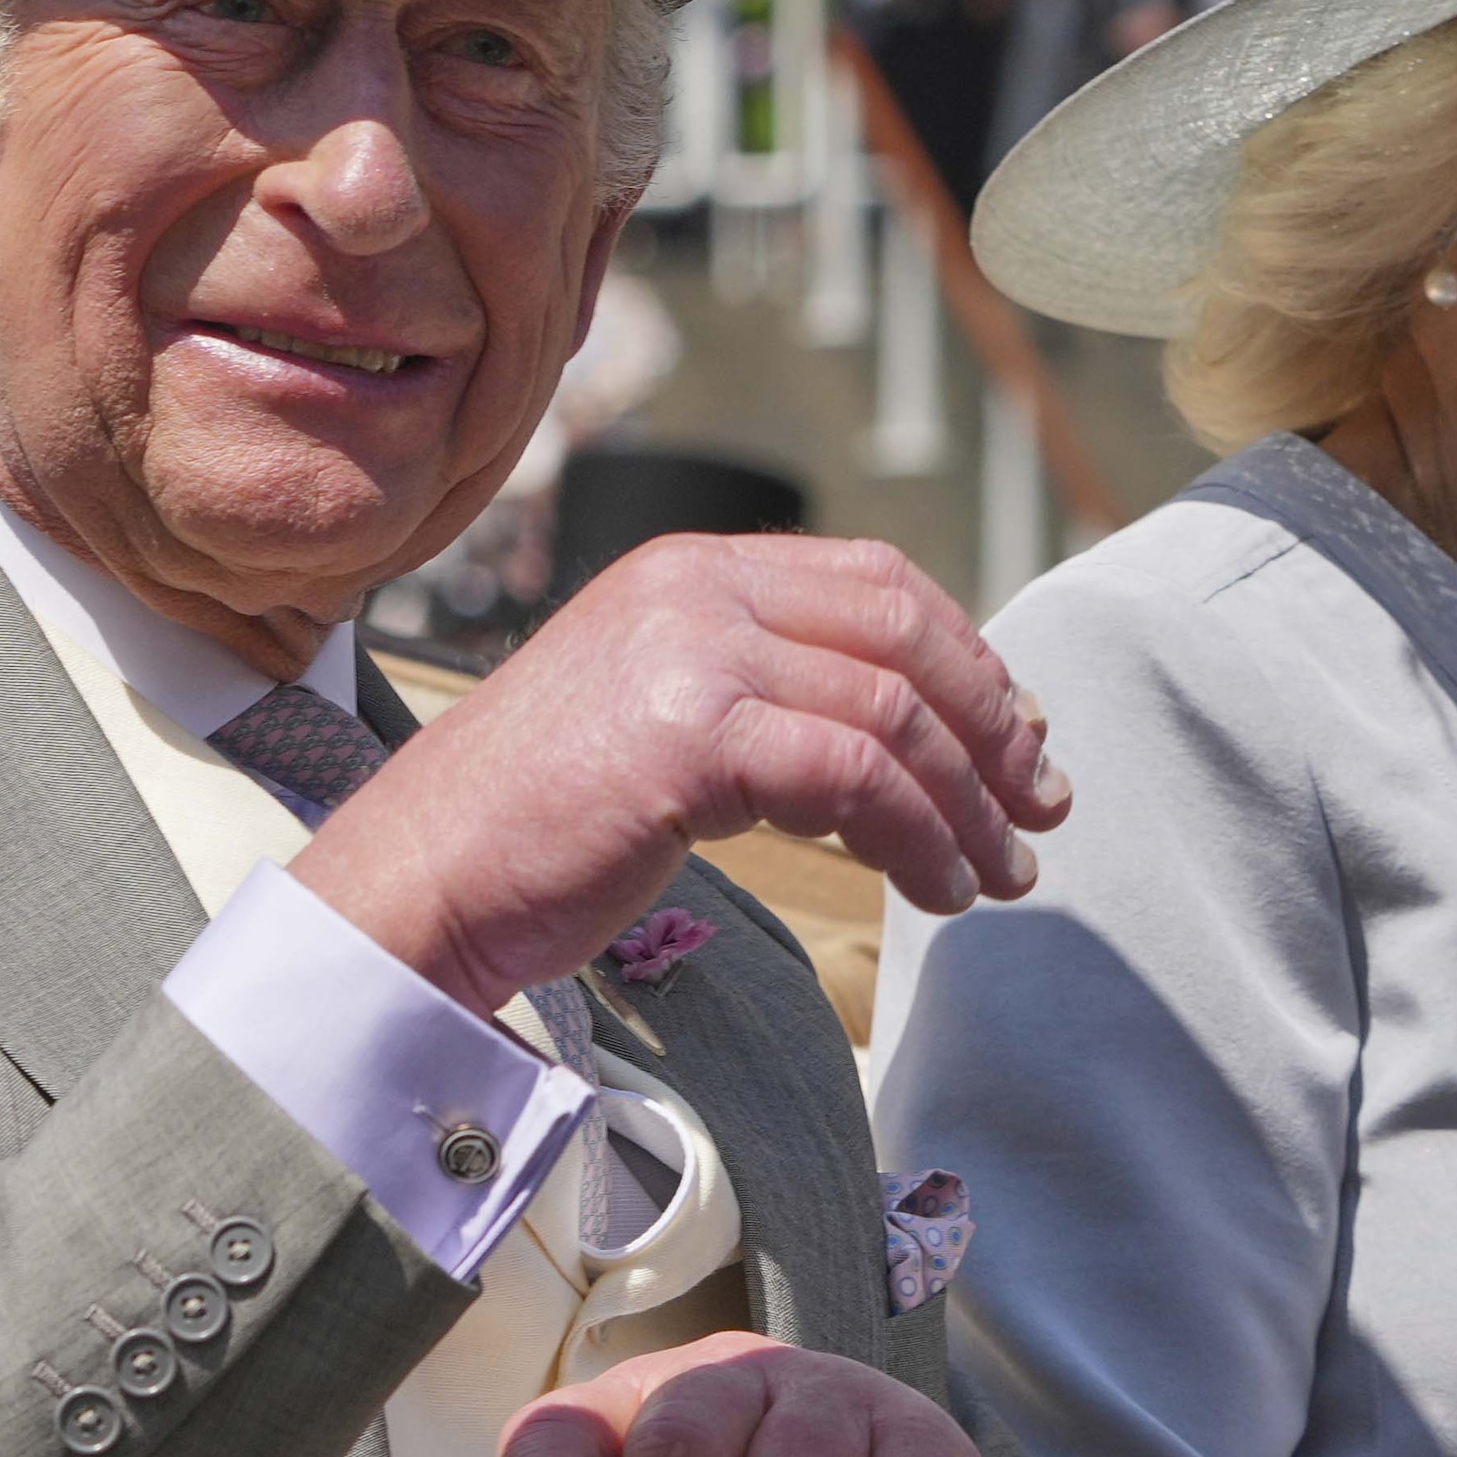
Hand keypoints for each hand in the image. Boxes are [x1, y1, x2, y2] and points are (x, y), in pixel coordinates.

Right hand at [288, 535, 1064, 1020]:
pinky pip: (858, 777)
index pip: (877, 581)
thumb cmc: (531, 828)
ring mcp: (693, 652)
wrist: (417, 883)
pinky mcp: (693, 734)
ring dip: (969, 803)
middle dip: (995, 724)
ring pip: (896, 712)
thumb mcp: (656, 718)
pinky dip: (921, 838)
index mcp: (689, 568)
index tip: (1018, 735)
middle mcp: (695, 586)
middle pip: (907, 632)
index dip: (969, 655)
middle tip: (1040, 807)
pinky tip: (935, 888)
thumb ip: (761, 695)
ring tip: (999, 875)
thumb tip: (905, 735)